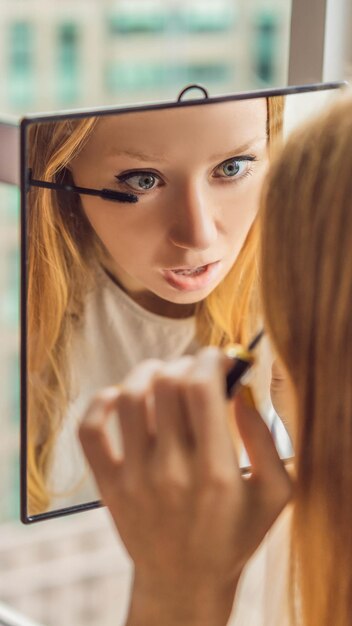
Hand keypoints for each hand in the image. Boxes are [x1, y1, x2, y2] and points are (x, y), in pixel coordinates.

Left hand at [79, 347, 291, 625]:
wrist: (185, 583)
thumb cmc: (234, 535)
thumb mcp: (274, 494)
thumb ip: (266, 440)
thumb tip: (242, 391)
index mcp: (215, 472)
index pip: (201, 388)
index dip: (211, 359)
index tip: (220, 358)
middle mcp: (171, 471)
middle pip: (166, 384)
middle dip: (185, 363)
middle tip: (196, 372)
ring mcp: (134, 477)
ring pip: (129, 396)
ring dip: (148, 372)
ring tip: (164, 378)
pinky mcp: (108, 484)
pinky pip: (90, 429)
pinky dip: (100, 402)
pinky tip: (121, 398)